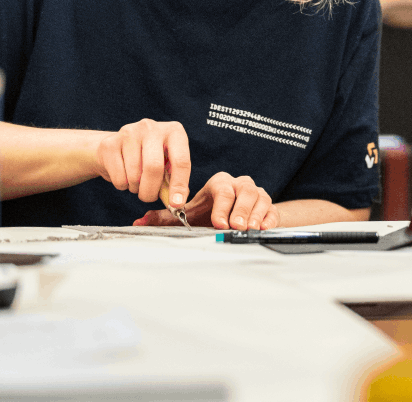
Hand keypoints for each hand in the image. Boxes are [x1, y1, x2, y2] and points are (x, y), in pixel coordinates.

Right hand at [95, 119, 190, 207]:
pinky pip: (118, 178)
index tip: (176, 204)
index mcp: (174, 131)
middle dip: (151, 191)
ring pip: (134, 175)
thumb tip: (177, 203)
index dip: (179, 185)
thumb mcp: (168, 165)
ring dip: (136, 188)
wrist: (118, 147)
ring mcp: (129, 133)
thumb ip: (174, 182)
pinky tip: (124, 175)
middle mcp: (152, 128)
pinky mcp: (110, 144)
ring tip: (136, 181)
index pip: (181, 161)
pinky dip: (122, 186)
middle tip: (149, 197)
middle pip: (153, 167)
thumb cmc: (150, 158)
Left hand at [134, 172, 278, 229]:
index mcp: (219, 184)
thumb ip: (165, 218)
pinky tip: (264, 228)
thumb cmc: (210, 213)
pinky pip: (272, 210)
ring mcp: (256, 194)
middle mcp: (239, 185)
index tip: (219, 223)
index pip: (223, 189)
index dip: (222, 206)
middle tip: (235, 226)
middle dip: (240, 210)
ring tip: (248, 229)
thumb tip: (139, 222)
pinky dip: (269, 218)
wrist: (236, 216)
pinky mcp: (269, 206)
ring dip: (255, 214)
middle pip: (244, 191)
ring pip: (260, 198)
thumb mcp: (189, 215)